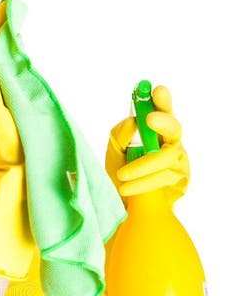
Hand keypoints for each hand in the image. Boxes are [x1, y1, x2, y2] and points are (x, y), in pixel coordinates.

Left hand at [106, 85, 189, 201]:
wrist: (126, 204)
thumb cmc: (123, 172)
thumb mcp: (115, 151)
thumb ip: (120, 135)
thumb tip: (132, 122)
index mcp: (156, 130)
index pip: (163, 109)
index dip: (163, 100)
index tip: (157, 90)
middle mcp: (171, 142)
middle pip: (175, 128)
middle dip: (164, 121)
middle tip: (149, 119)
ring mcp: (178, 161)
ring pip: (166, 158)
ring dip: (142, 166)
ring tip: (121, 175)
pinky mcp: (180, 180)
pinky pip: (163, 178)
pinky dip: (142, 183)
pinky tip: (126, 187)